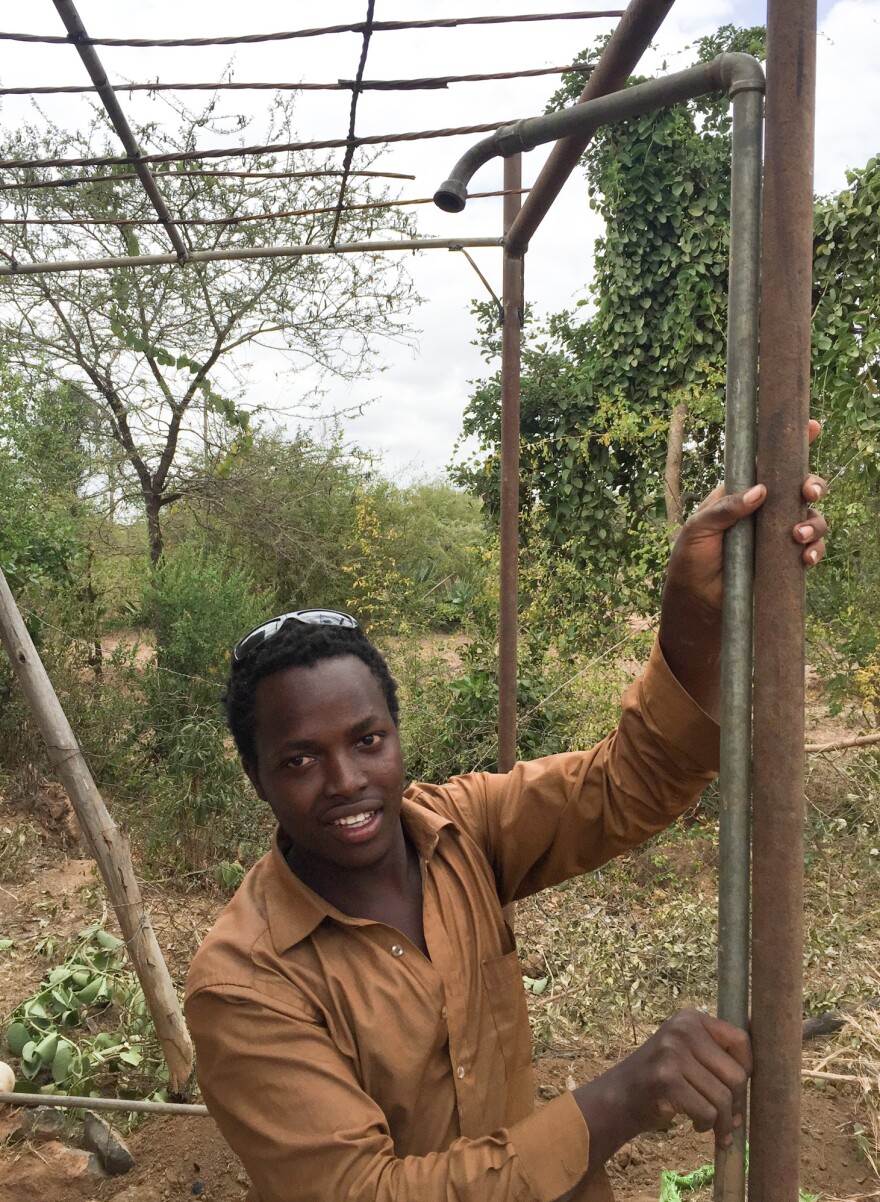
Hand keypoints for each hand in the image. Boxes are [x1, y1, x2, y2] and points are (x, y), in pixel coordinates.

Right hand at [574, 1009, 751, 1167]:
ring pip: (723, 1097)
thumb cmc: (662, 1078)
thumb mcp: (686, 1052)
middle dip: (736, 1103)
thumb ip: (716, 1054)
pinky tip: (696, 1124)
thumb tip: (767, 1071)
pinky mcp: (666, 1080)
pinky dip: (707, 1126)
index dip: (747, 1068)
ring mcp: (672, 1053)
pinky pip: (708, 1112)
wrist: (619, 1097)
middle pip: (736, 1074)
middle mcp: (682, 1030)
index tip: (736, 1088)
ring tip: (712, 1125)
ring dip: (723, 1121)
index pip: (740, 1040)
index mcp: (691, 1018)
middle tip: (727, 1116)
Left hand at [659, 420, 827, 714]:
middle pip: (799, 487)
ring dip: (813, 522)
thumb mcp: (697, 531)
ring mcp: (776, 534)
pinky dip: (814, 550)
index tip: (812, 426)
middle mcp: (763, 510)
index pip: (767, 463)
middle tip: (808, 493)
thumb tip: (759, 490)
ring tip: (798, 535)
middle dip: (812, 485)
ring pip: (811, 517)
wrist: (695, 604)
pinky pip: (811, 548)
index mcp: (740, 494)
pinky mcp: (784, 559)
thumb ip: (724, 509)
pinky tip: (806, 557)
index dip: (791, 445)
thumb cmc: (689, 562)